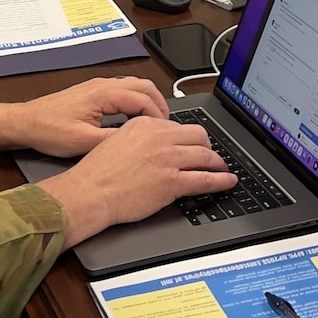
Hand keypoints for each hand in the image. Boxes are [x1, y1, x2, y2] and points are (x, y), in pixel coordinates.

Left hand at [0, 77, 169, 158]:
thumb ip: (113, 141)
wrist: (24, 122)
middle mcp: (103, 85)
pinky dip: (136, 101)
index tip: (165, 131)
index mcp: (103, 94)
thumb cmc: (48, 130)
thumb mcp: (83, 143)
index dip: (159, 116)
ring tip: (156, 123)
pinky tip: (135, 118)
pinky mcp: (92, 92)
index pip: (143, 99)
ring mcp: (98, 86)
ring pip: (135, 86)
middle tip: (167, 125)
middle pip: (145, 86)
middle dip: (160, 104)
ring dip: (149, 101)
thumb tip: (137, 144)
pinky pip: (123, 90)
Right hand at [39, 118, 235, 244]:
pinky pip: (206, 179)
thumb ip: (141, 137)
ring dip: (218, 163)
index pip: (179, 126)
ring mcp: (168, 159)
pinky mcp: (172, 182)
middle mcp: (160, 138)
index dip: (190, 138)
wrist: (90, 192)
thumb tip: (158, 143)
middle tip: (211, 155)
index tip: (195, 144)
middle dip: (208, 147)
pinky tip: (228, 181)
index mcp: (146, 125)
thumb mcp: (117, 141)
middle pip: (199, 136)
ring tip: (223, 169)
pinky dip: (221, 180)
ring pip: (206, 156)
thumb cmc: (97, 173)